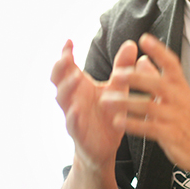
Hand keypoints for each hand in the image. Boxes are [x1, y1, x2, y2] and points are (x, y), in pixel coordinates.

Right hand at [51, 39, 136, 170]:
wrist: (106, 146)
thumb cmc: (108, 113)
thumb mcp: (117, 87)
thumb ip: (122, 67)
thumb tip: (131, 43)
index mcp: (79, 86)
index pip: (66, 66)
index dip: (65, 54)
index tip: (69, 41)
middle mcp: (72, 98)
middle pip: (58, 80)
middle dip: (60, 67)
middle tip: (67, 56)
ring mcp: (73, 115)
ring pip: (63, 100)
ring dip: (67, 87)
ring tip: (76, 77)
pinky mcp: (79, 133)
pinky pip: (72, 124)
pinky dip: (73, 116)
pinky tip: (76, 110)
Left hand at [105, 33, 189, 177]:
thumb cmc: (188, 118)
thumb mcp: (177, 94)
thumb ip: (157, 77)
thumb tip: (141, 59)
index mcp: (180, 86)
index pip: (171, 64)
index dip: (159, 51)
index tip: (144, 38)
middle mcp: (178, 98)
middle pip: (157, 83)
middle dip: (136, 77)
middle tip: (116, 74)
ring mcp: (174, 116)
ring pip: (148, 106)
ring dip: (125, 103)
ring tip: (106, 101)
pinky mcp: (169, 134)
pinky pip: (148, 128)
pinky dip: (132, 124)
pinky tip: (117, 122)